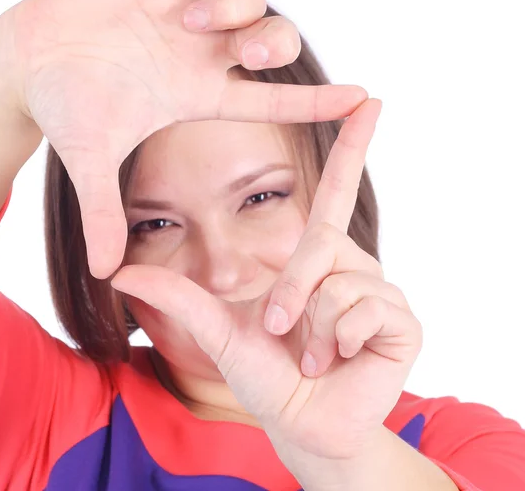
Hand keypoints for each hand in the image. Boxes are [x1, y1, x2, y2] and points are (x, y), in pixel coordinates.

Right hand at [4, 0, 366, 277]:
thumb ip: (103, 212)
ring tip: (184, 14)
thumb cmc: (65, 107)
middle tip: (240, 50)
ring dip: (228, 4)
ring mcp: (184, 13)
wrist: (29, 61)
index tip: (363, 100)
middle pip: (274, 41)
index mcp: (201, 95)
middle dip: (271, 43)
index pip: (274, 101)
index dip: (319, 103)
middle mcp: (203, 53)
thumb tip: (104, 275)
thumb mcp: (91, 159)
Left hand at [111, 98, 422, 470]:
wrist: (301, 424)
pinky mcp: (403, 321)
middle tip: (280, 330)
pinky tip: (340, 359)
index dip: (351, 145)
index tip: (370, 100)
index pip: (335, 189)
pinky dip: (339, 341)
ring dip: (313, 328)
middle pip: (322, 246)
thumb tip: (121, 269)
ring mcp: (381, 291)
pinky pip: (368, 310)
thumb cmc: (264, 375)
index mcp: (316, 256)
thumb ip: (176, 295)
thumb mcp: (217, 328)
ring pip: (341, 284)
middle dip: (293, 293)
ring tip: (311, 353)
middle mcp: (352, 264)